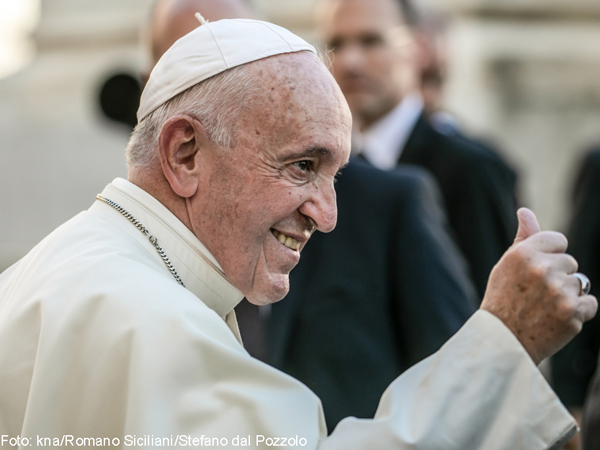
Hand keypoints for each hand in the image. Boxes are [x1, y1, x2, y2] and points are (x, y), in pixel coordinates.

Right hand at [481, 208, 596, 364]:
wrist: (502, 341)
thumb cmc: (503, 299)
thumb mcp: (506, 265)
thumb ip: (523, 238)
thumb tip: (525, 211)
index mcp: (523, 253)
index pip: (558, 241)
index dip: (549, 256)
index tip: (536, 272)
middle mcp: (542, 269)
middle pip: (570, 262)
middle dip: (558, 276)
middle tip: (536, 295)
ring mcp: (559, 292)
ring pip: (579, 283)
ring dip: (567, 295)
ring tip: (544, 308)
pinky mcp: (572, 313)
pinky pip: (590, 303)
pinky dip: (578, 312)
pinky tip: (556, 318)